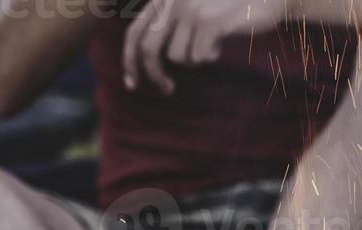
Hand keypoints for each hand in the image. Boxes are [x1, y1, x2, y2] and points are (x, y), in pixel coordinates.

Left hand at [123, 0, 284, 93]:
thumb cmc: (231, 7)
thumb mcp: (195, 10)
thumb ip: (172, 25)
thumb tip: (149, 60)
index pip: (134, 32)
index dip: (130, 60)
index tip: (133, 83)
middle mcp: (172, 1)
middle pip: (148, 49)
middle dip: (153, 75)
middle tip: (166, 89)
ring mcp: (189, 10)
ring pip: (178, 57)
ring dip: (196, 59)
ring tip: (212, 44)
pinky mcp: (208, 22)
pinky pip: (200, 57)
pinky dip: (212, 55)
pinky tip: (223, 41)